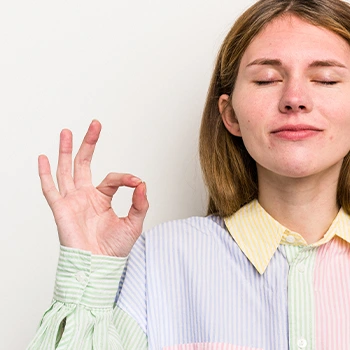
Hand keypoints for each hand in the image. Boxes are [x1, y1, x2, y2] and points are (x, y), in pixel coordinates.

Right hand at [38, 120, 148, 256]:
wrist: (99, 267)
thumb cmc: (114, 249)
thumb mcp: (134, 223)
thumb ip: (140, 203)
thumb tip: (143, 183)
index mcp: (102, 198)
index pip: (113, 178)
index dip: (126, 177)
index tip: (137, 181)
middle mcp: (86, 196)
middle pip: (84, 163)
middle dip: (89, 143)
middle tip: (95, 125)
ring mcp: (72, 201)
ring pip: (66, 170)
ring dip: (65, 151)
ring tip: (66, 132)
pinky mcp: (61, 209)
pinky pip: (50, 189)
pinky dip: (45, 174)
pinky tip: (44, 158)